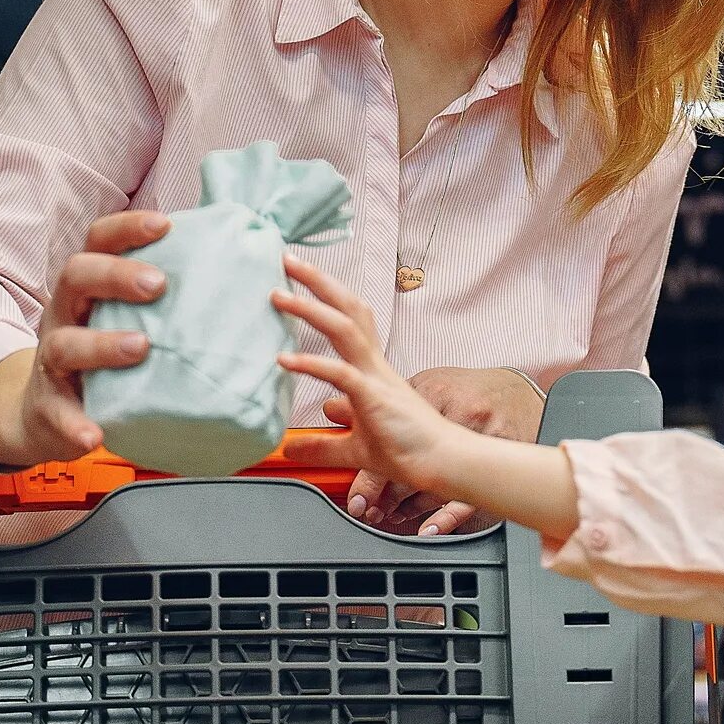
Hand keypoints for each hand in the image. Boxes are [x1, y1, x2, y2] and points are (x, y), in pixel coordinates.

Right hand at [0, 208, 171, 466]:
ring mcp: (51, 362)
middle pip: (75, 276)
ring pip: (65, 344)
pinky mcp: (48, 408)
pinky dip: (75, 424)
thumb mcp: (119, 319)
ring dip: (102, 344)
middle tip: (157, 283)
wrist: (40, 415)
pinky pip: (58, 415)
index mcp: (84, 289)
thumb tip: (228, 268)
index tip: (166, 224)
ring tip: (139, 347)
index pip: (98, 242)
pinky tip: (94, 435)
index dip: (128, 229)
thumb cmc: (98, 358)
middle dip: (115, 275)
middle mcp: (63, 315)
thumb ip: (158, 298)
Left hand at [273, 256, 472, 530]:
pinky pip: (341, 374)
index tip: (298, 278)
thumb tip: (290, 447)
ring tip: (279, 295)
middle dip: (318, 281)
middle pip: (348, 308)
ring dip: (310, 308)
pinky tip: (285, 360)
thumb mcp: (355, 448)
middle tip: (288, 259)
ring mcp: (375, 378)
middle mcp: (374, 365)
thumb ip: (322, 445)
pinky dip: (311, 364)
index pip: (349, 319)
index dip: (326, 294)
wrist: (443, 464)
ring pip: (344, 329)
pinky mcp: (375, 399)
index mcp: (371, 368)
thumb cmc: (409, 449)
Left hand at [328, 365, 543, 534]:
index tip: (353, 495)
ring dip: (407, 507)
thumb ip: (377, 397)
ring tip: (388, 516)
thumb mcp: (422, 384)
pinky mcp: (492, 464)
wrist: (518, 392)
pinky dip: (446, 518)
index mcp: (432, 394)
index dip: (367, 472)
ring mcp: (478, 443)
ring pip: (433, 485)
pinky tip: (429, 529)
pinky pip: (469, 498)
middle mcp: (455, 418)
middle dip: (382, 493)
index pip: (388, 435)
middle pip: (408, 465)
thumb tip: (332, 408)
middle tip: (365, 509)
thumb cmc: (468, 390)